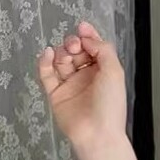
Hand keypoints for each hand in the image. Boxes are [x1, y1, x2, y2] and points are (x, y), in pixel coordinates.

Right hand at [37, 22, 127, 148]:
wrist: (96, 133)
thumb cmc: (110, 104)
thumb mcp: (114, 71)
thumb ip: (103, 49)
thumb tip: (88, 38)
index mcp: (103, 71)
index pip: (93, 47)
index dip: (88, 36)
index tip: (82, 27)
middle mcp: (86, 76)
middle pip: (75, 51)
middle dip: (74, 43)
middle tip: (75, 46)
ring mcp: (70, 85)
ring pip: (61, 60)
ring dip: (62, 52)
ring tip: (66, 55)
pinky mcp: (55, 93)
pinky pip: (46, 74)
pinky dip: (45, 61)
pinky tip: (48, 54)